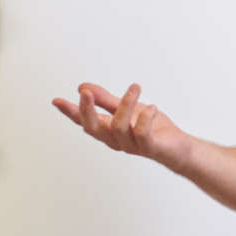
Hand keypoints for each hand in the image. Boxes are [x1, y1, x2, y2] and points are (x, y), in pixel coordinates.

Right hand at [53, 82, 192, 170]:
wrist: (179, 148)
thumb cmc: (153, 129)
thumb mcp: (127, 108)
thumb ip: (105, 100)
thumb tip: (82, 87)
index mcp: (108, 130)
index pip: (84, 121)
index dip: (70, 112)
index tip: (56, 100)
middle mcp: (116, 139)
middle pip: (93, 128)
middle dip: (87, 110)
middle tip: (85, 92)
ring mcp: (132, 144)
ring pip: (119, 125)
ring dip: (126, 103)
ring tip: (135, 88)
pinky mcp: (149, 146)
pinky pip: (142, 133)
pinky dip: (145, 117)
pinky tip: (151, 107)